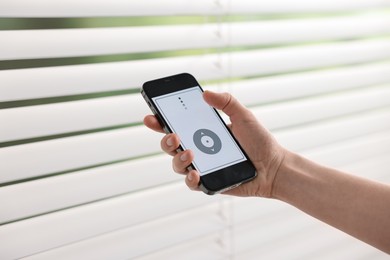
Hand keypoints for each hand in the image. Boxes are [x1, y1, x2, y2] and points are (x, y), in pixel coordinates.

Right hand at [144, 90, 285, 196]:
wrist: (273, 166)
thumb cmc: (259, 141)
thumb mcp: (243, 116)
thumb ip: (226, 102)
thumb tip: (205, 93)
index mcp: (203, 132)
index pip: (177, 125)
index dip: (161, 121)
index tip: (151, 116)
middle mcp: (199, 149)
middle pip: (171, 146)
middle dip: (165, 140)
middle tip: (173, 135)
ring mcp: (203, 166)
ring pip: (177, 164)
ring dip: (178, 158)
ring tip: (190, 153)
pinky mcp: (209, 182)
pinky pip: (192, 182)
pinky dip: (190, 178)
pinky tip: (196, 172)